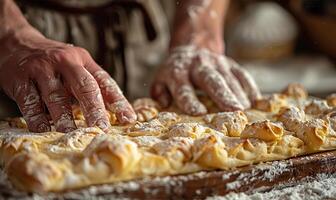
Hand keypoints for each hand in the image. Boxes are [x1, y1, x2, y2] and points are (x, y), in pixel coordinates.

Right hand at [0, 28, 135, 132]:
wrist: (15, 44)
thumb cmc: (54, 63)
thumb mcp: (77, 67)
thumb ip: (94, 86)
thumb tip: (118, 114)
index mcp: (83, 60)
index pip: (104, 82)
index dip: (118, 101)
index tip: (128, 119)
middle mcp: (64, 61)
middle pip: (84, 87)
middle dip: (95, 110)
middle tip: (101, 129)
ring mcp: (41, 69)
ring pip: (56, 97)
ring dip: (65, 118)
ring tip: (72, 134)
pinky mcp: (20, 79)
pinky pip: (30, 103)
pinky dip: (37, 119)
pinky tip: (44, 130)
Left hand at [151, 45, 260, 114]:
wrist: (192, 47)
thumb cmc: (176, 73)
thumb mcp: (161, 79)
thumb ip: (158, 92)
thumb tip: (164, 103)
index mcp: (178, 72)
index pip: (183, 88)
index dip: (190, 100)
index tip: (199, 112)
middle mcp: (198, 67)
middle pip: (212, 81)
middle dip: (223, 95)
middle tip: (234, 111)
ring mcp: (217, 64)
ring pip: (229, 78)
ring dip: (239, 94)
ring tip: (246, 111)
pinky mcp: (231, 64)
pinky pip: (242, 75)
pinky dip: (250, 87)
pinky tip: (256, 101)